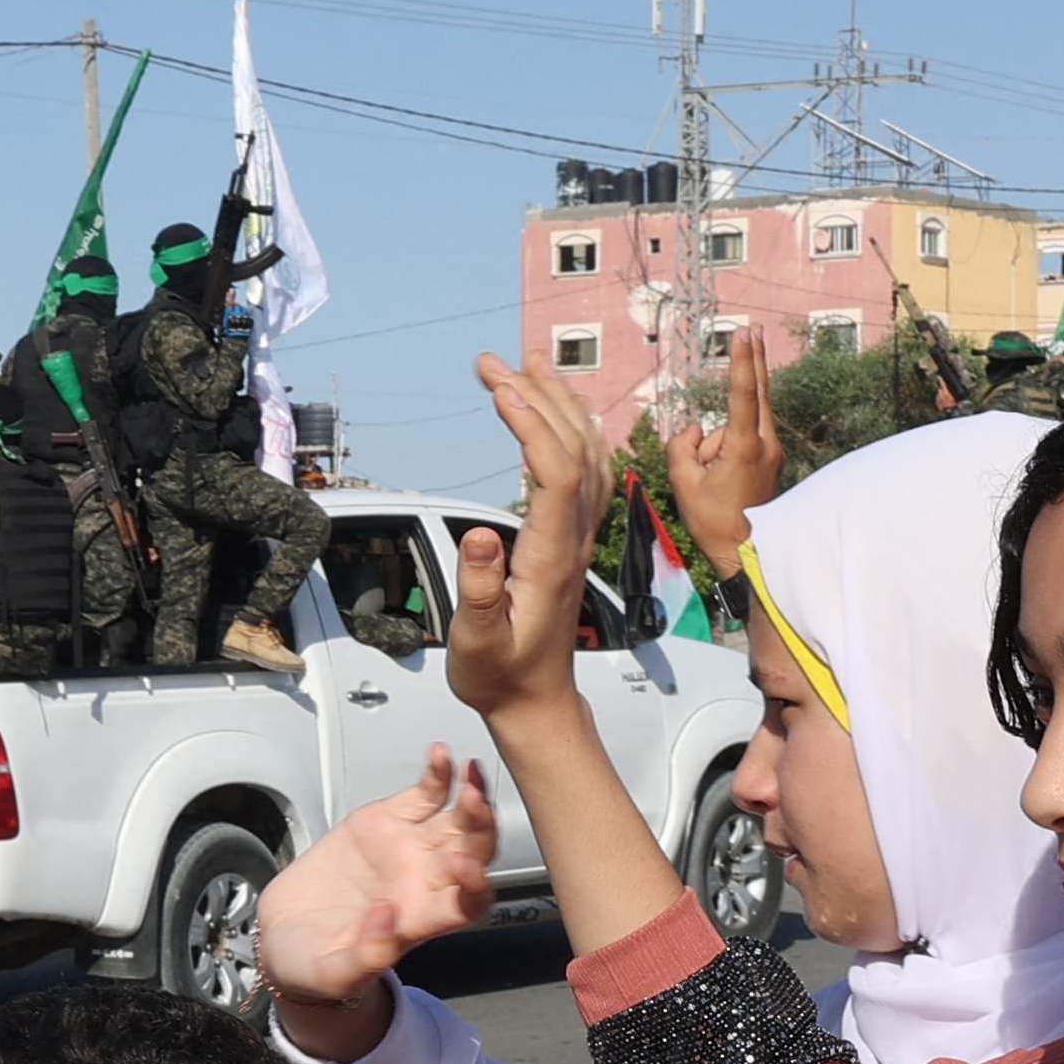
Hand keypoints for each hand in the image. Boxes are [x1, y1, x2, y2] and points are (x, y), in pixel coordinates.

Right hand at [257, 747, 502, 1054]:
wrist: (283, 934)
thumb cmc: (313, 963)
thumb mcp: (333, 975)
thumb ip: (365, 957)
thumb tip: (389, 919)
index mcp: (423, 920)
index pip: (470, 903)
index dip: (477, 884)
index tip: (464, 867)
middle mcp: (427, 882)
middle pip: (475, 852)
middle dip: (482, 828)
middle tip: (475, 803)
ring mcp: (411, 848)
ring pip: (457, 818)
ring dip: (471, 795)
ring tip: (469, 771)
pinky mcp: (387, 821)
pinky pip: (424, 795)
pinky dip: (437, 774)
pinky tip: (440, 754)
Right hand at [452, 358, 609, 719]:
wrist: (534, 701)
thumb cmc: (500, 675)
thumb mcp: (477, 644)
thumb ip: (480, 592)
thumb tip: (482, 536)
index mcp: (551, 556)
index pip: (555, 471)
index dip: (530, 423)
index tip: (498, 388)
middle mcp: (573, 537)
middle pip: (572, 447)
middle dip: (535, 396)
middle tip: (490, 362)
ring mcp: (578, 535)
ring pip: (586, 453)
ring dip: (557, 404)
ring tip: (524, 366)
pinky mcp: (572, 538)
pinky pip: (585, 471)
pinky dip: (569, 430)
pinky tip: (552, 413)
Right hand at [658, 325, 783, 577]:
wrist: (750, 554)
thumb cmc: (714, 522)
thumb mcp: (683, 483)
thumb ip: (682, 446)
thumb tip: (695, 429)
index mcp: (745, 447)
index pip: (742, 394)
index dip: (741, 361)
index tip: (743, 334)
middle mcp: (766, 444)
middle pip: (757, 393)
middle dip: (753, 360)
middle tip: (753, 329)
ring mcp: (773, 452)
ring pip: (741, 424)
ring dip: (719, 439)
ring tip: (710, 480)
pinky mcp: (772, 460)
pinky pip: (745, 438)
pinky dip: (728, 445)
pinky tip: (719, 476)